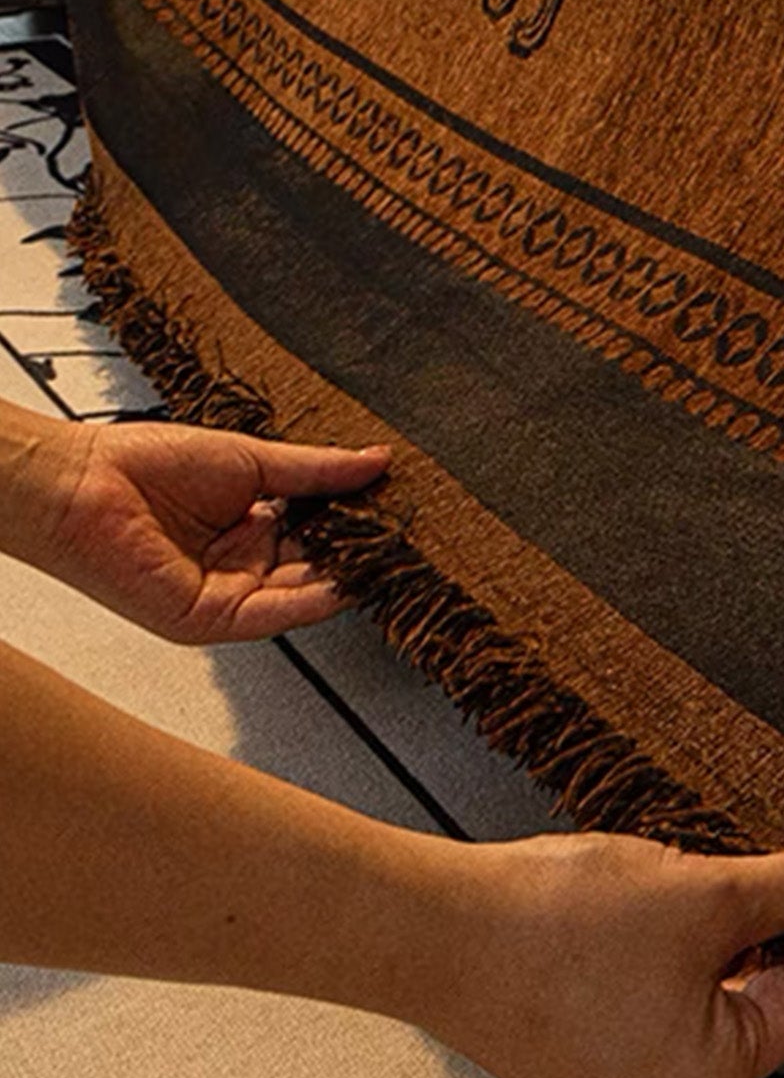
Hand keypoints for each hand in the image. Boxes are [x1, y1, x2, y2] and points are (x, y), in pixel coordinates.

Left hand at [7, 408, 389, 643]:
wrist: (85, 484)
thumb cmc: (146, 463)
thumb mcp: (252, 460)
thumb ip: (316, 470)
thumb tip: (376, 461)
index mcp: (252, 524)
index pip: (320, 529)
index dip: (357, 520)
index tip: (397, 509)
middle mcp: (243, 562)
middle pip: (316, 563)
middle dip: (358, 551)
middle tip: (404, 537)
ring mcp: (227, 592)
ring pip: (300, 592)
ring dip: (344, 577)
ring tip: (387, 557)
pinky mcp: (208, 617)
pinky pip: (271, 614)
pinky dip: (311, 602)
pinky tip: (345, 585)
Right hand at [424, 834, 783, 1077]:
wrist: (446, 929)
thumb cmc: (558, 929)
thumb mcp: (706, 890)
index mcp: (712, 1076)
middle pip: (747, 992)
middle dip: (745, 924)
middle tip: (724, 872)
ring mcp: (620, 1071)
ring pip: (694, 983)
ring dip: (696, 929)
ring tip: (662, 886)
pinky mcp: (581, 1047)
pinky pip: (643, 990)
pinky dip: (649, 945)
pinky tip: (625, 905)